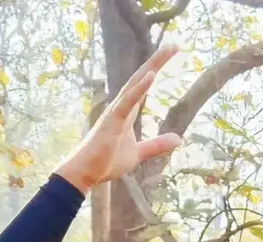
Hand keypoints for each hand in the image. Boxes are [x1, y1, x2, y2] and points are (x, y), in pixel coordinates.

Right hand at [54, 45, 182, 192]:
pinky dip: (139, 88)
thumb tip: (178, 139)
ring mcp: (115, 112)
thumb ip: (156, 145)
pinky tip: (151, 75)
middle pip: (140, 78)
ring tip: (167, 51)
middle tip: (174, 45)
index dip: (156, 69)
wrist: (84, 174)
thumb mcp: (137, 153)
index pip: (143, 86)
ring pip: (135, 84)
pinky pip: (128, 101)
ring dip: (151, 67)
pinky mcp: (112, 122)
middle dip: (157, 61)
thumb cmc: (105, 162)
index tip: (170, 55)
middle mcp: (120, 107)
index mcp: (126, 112)